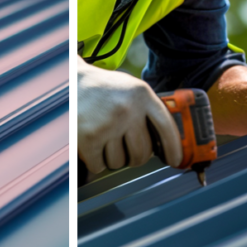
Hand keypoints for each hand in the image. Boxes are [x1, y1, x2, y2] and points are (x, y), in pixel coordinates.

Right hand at [76, 60, 182, 178]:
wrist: (70, 81)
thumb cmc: (105, 89)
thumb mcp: (132, 90)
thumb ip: (149, 110)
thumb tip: (165, 142)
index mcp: (142, 95)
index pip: (166, 127)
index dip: (174, 148)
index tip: (175, 160)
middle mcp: (128, 109)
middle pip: (143, 153)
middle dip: (136, 157)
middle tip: (127, 148)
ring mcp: (108, 124)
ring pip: (120, 162)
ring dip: (114, 158)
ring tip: (107, 141)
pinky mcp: (89, 137)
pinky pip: (99, 166)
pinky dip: (96, 162)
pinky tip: (94, 146)